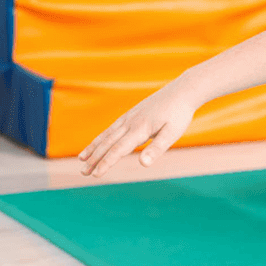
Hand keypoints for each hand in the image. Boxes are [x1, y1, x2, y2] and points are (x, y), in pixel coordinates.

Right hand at [78, 84, 197, 177]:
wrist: (183, 91)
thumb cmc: (180, 114)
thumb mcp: (172, 133)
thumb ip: (157, 149)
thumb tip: (143, 164)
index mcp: (139, 129)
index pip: (119, 149)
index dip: (106, 163)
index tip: (96, 175)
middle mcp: (130, 122)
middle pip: (108, 143)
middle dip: (95, 158)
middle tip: (83, 173)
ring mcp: (129, 116)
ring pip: (107, 134)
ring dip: (94, 147)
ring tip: (82, 159)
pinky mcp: (132, 113)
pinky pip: (112, 127)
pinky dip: (102, 136)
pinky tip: (98, 142)